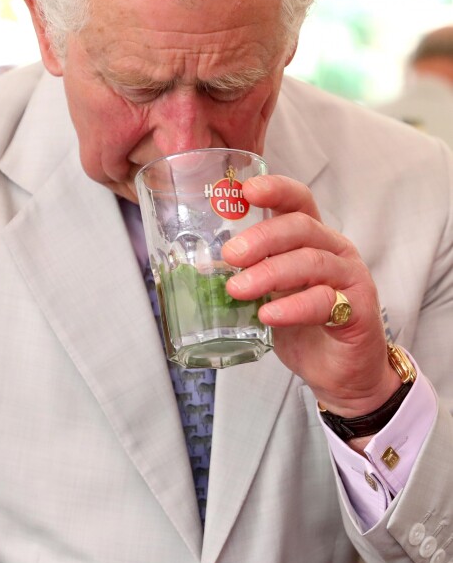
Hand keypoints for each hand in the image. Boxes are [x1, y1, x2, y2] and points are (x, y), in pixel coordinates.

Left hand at [222, 175, 399, 418]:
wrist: (341, 372)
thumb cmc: (305, 327)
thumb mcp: (270, 294)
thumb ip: (248, 275)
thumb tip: (203, 266)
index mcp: (313, 239)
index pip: (298, 201)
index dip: (276, 190)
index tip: (247, 191)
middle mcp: (335, 251)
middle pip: (301, 227)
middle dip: (262, 237)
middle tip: (230, 255)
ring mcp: (350, 278)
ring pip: (311, 262)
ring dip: (270, 273)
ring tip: (238, 289)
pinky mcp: (359, 311)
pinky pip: (325, 302)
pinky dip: (293, 307)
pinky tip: (268, 314)